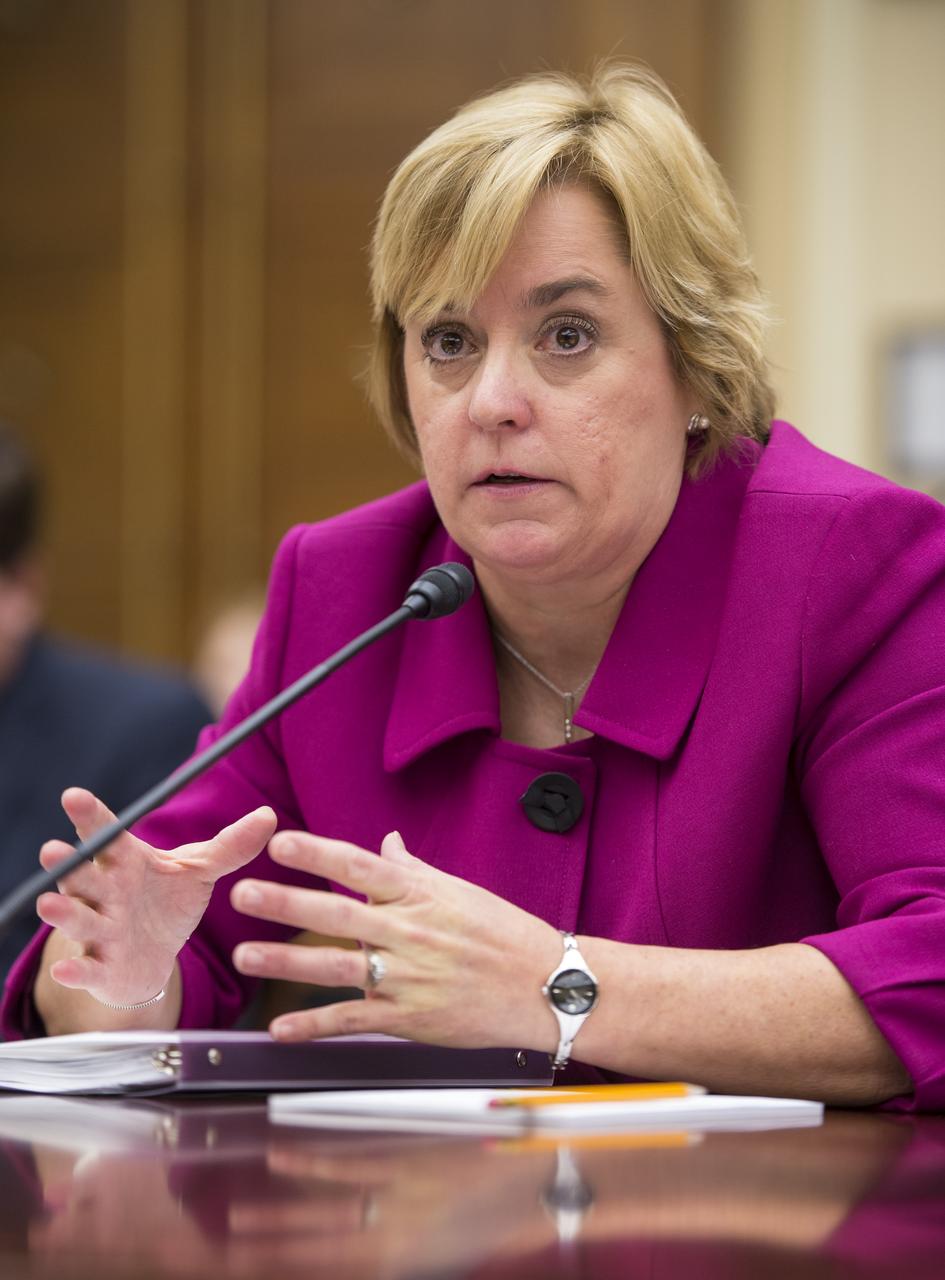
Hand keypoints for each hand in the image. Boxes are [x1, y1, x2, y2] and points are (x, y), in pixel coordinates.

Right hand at [36, 787, 276, 1005]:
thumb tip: (269, 815)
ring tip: (50, 904)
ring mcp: (98, 931)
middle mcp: (104, 893)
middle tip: (52, 850)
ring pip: (76, 919)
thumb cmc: (168, 902)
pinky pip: (85, 969)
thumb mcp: (200, 871)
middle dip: (66, 864)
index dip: (91, 817)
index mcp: (126, 863)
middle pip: (81, 875)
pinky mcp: (99, 968)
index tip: (74, 796)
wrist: (155, 957)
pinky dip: (74, 971)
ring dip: (63, 913)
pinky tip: (68, 970)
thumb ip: (230, 846)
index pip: (106, 835)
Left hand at [230, 830, 560, 1050]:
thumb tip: (386, 842)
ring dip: (286, 963)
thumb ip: (414, 870)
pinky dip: (314, 1025)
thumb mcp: (459, 892)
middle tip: (243, 894)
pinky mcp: (410, 1018)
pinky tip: (281, 1028)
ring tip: (244, 955)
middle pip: (338, 914)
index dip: (317, 853)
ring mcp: (409, 977)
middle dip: (286, 903)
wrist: (546, 986)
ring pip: (337, 967)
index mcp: (420, 895)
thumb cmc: (504, 933)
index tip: (280, 843)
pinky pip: (354, 1020)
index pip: (360, 865)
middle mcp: (409, 932)